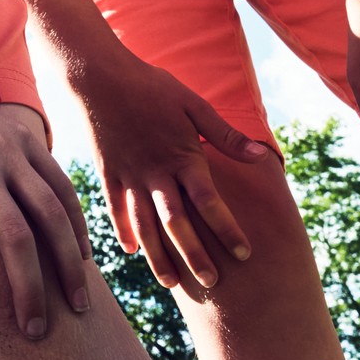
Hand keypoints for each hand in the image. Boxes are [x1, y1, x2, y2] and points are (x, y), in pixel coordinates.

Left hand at [0, 105, 90, 338]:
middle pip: (15, 237)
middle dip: (28, 291)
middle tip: (35, 332)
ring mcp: (11, 151)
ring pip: (52, 213)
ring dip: (68, 263)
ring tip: (76, 306)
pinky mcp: (31, 142)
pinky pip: (63, 187)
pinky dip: (77, 224)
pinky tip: (82, 257)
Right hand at [67, 54, 269, 291]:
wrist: (97, 76)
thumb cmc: (150, 86)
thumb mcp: (193, 105)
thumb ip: (225, 136)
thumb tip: (261, 157)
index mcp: (181, 156)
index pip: (208, 201)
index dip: (227, 228)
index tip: (245, 253)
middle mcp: (154, 173)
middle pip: (176, 223)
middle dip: (195, 254)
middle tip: (212, 283)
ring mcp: (128, 175)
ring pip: (144, 224)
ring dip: (158, 255)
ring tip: (170, 283)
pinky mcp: (108, 172)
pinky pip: (115, 208)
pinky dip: (122, 230)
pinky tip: (131, 251)